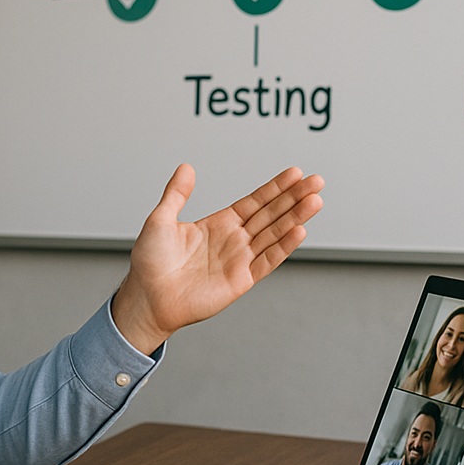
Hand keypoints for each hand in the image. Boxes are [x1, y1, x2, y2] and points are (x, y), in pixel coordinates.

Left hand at [111, 164, 323, 354]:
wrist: (147, 297)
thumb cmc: (150, 262)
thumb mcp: (160, 220)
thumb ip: (177, 194)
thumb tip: (187, 167)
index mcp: (219, 224)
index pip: (255, 202)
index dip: (275, 188)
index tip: (295, 173)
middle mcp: (234, 240)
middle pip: (271, 214)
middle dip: (294, 198)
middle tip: (317, 181)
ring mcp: (239, 260)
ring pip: (274, 234)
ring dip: (296, 217)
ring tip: (315, 200)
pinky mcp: (240, 280)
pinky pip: (267, 261)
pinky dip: (283, 247)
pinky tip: (299, 230)